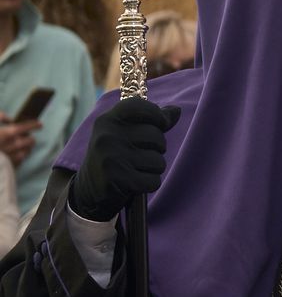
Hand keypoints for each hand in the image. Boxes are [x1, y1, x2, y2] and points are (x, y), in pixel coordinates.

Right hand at [0, 117, 39, 165]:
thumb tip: (10, 119)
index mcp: (7, 133)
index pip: (26, 127)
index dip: (34, 125)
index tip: (39, 124)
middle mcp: (13, 145)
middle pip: (30, 141)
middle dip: (30, 137)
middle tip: (27, 135)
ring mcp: (12, 157)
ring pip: (27, 151)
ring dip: (26, 147)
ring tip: (23, 145)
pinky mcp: (10, 166)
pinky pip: (20, 160)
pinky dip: (21, 156)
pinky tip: (17, 154)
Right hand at [67, 100, 180, 220]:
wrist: (89, 190)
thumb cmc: (116, 156)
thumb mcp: (125, 133)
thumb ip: (151, 121)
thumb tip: (177, 110)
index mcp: (107, 120)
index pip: (141, 106)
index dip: (157, 115)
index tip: (160, 124)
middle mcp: (107, 136)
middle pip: (157, 137)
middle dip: (157, 149)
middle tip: (139, 155)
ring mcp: (111, 158)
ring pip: (158, 161)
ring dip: (153, 168)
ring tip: (135, 169)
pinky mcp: (118, 180)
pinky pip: (154, 181)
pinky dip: (149, 184)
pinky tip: (134, 183)